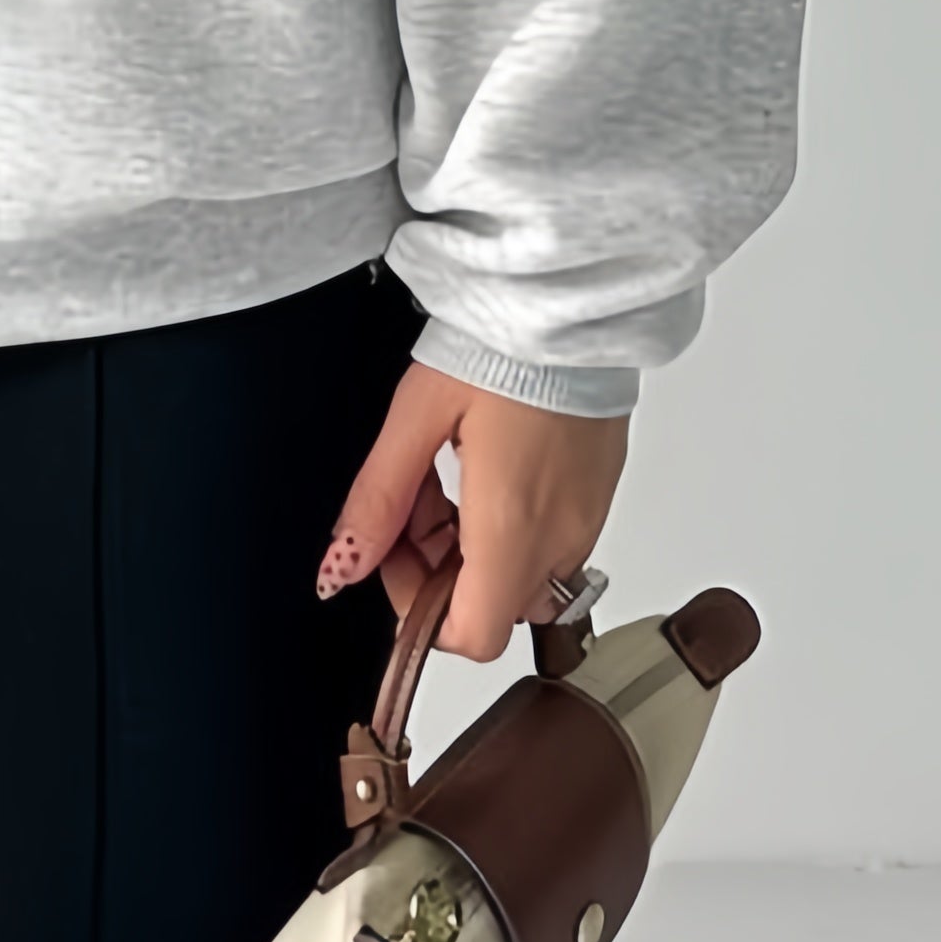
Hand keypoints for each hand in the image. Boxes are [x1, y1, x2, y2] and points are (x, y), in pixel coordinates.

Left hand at [315, 360, 626, 663]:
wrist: (567, 304)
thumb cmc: (497, 348)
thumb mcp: (414, 418)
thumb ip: (376, 501)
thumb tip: (340, 567)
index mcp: (511, 526)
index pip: (473, 636)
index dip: (422, 616)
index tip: (396, 561)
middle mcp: (558, 537)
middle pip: (493, 607)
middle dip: (440, 571)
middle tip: (414, 504)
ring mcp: (586, 519)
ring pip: (522, 578)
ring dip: (475, 550)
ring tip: (449, 476)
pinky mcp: (600, 494)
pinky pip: (552, 543)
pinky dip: (511, 528)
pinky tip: (487, 468)